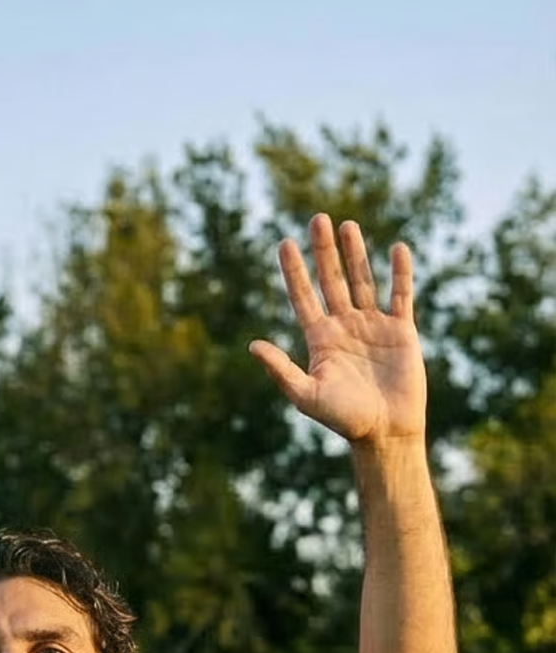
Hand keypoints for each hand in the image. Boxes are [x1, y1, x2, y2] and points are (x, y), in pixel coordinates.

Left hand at [249, 215, 425, 444]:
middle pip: (332, 280)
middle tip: (317, 219)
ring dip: (356, 253)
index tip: (285, 243)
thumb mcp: (307, 395)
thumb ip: (281, 369)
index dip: (294, 272)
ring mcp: (373, 326)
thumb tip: (252, 345)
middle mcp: (345, 328)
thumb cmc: (344, 419)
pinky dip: (400, 273)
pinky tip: (397, 248)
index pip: (303, 297)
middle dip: (324, 252)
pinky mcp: (401, 331)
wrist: (385, 433)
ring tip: (347, 225)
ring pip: (363, 281)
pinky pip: (401, 295)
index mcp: (320, 340)